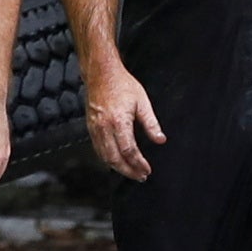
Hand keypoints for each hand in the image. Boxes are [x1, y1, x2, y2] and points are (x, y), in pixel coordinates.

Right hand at [83, 53, 163, 183]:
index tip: (147, 170)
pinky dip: (107, 159)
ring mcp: (95, 128)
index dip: (138, 163)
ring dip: (118, 168)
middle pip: (114, 158)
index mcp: (119, 121)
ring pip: (104, 156)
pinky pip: (98, 149)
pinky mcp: (90, 127)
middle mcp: (104, 127)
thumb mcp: (142, 102)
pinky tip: (116, 161)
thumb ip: (151, 124)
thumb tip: (160, 140)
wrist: (101, 73)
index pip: (129, 150)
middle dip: (128, 171)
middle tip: (140, 176)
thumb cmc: (122, 85)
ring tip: (131, 172)